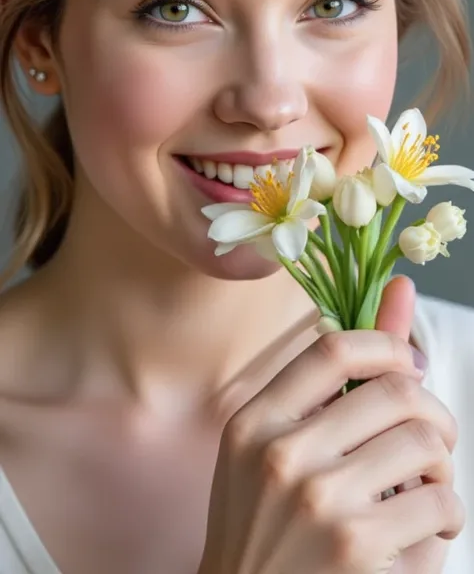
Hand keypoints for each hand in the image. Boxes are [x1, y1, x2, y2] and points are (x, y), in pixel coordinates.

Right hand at [198, 284, 463, 573]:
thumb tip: (399, 290)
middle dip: (431, 410)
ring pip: (425, 442)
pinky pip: (441, 503)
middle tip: (433, 436)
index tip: (407, 364)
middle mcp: (281, 456)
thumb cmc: (264, 526)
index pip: (332, 349)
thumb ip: (333, 378)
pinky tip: (429, 527)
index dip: (385, 345)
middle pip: (395, 391)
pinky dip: (448, 512)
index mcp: (253, 424)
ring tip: (429, 485)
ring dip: (442, 463)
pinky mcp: (357, 550)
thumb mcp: (272, 450)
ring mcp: (319, 503)